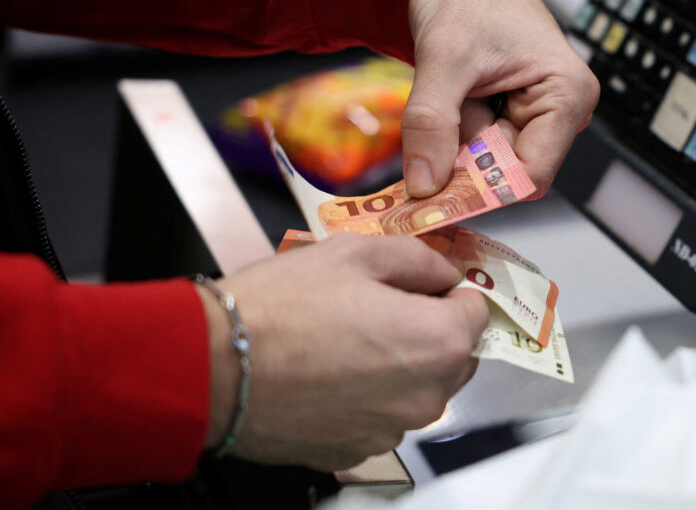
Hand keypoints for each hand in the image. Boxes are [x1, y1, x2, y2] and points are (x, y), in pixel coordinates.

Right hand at [198, 233, 487, 470]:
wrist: (211, 366)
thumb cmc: (279, 309)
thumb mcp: (356, 253)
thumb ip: (418, 258)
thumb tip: (443, 270)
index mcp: (438, 342)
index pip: (478, 310)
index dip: (450, 290)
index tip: (425, 284)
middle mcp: (426, 395)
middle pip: (454, 354)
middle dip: (428, 327)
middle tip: (377, 306)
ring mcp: (392, 429)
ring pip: (416, 387)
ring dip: (396, 364)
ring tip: (344, 337)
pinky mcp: (357, 449)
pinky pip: (380, 414)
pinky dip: (366, 395)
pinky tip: (328, 370)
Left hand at [402, 0, 599, 197]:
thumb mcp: (442, 60)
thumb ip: (432, 126)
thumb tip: (423, 188)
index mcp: (567, 95)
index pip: (530, 176)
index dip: (482, 190)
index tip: (432, 196)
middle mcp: (563, 110)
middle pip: (507, 172)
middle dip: (462, 161)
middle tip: (425, 136)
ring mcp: (539, 113)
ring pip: (488, 160)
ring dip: (454, 141)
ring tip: (447, 92)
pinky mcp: (515, 112)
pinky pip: (478, 144)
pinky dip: (453, 133)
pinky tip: (449, 97)